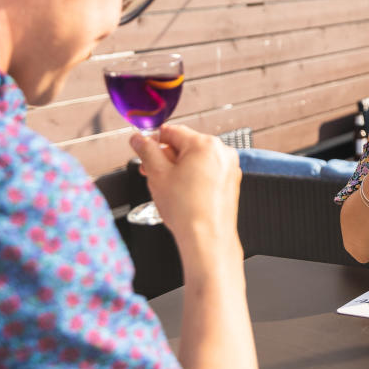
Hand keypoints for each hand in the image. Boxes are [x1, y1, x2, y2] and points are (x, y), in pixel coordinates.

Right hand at [130, 124, 240, 247]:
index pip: (172, 131)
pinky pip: (207, 172)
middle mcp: (222, 152)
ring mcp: (229, 167)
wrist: (207, 237)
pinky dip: (193, 178)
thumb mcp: (157, 175)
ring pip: (196, 160)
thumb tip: (138, 138)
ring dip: (178, 168)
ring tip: (166, 187)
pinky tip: (182, 194)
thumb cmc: (187, 210)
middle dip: (165, 158)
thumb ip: (146, 151)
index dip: (153, 141)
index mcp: (205, 144)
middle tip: (150, 172)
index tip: (142, 149)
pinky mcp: (230, 182)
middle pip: (185, 145)